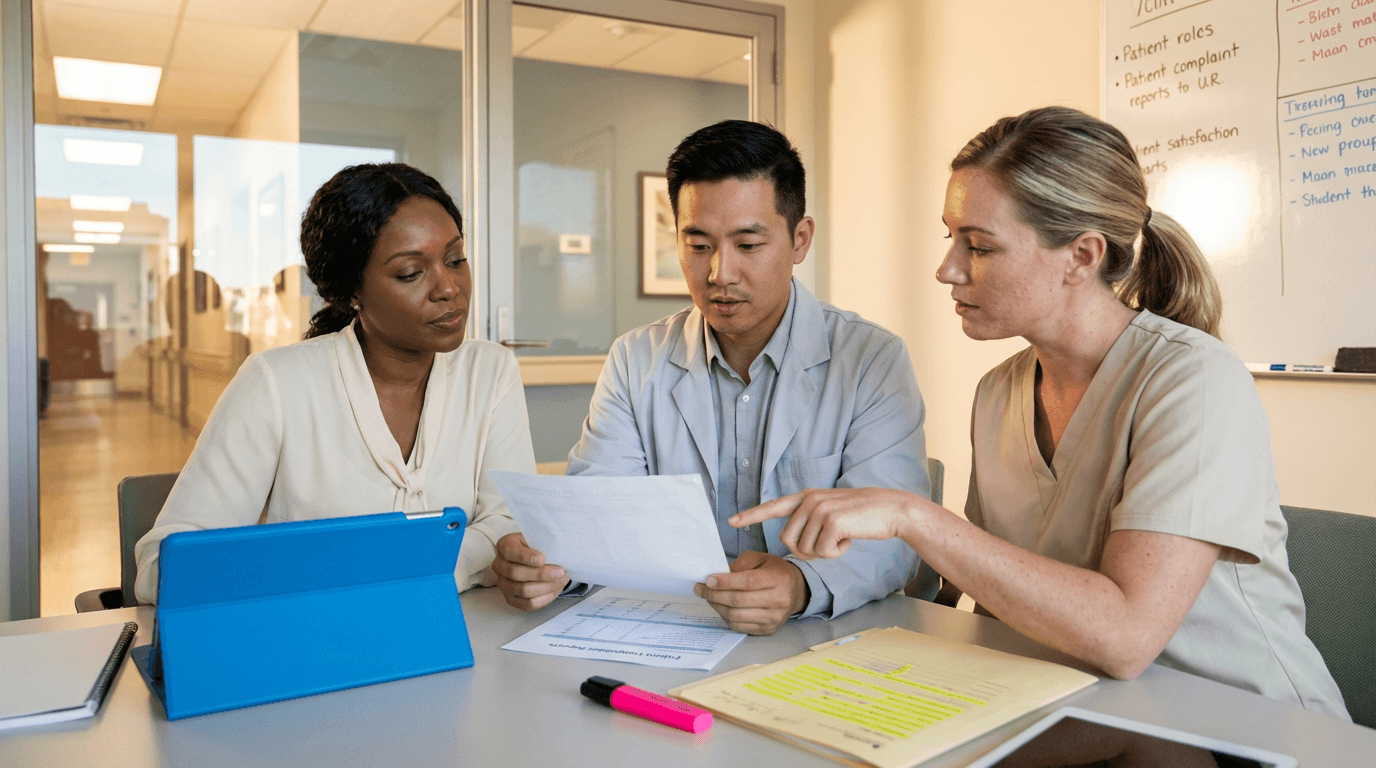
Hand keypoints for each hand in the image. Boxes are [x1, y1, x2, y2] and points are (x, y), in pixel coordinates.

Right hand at [492, 532, 569, 610]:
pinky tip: (555, 590)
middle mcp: (499, 565)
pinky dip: (544, 598)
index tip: (542, 559)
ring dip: (546, 587)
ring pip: (523, 590)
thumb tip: (557, 551)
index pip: (510, 551)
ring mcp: (503, 583)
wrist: (534, 558)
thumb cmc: (537, 547)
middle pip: (516, 573)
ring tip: (561, 581)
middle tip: (560, 572)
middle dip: (542, 574)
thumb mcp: (538, 537)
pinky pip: (527, 604)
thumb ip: (543, 542)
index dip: (526, 557)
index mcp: (505, 545)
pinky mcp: (511, 598)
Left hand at [693, 551, 808, 635]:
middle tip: (701, 589)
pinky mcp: (768, 630)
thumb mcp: (760, 558)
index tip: (708, 580)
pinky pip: (739, 626)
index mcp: (779, 579)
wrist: (796, 591)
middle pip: (739, 601)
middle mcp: (779, 600)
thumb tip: (717, 577)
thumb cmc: (775, 572)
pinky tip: (721, 607)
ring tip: (708, 597)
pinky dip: (725, 617)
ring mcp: (774, 618)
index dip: (725, 582)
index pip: (748, 582)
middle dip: (714, 595)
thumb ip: (740, 565)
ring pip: (736, 616)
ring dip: (717, 606)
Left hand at [728, 487, 921, 559]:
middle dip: (806, 551)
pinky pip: (822, 552)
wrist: (891, 510)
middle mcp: (809, 499)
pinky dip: (837, 553)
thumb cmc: (862, 517)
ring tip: (842, 536)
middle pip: (788, 541)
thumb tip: (793, 542)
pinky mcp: (831, 521)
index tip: (732, 521)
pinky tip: (850, 539)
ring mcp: (819, 509)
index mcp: (806, 497)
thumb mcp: (831, 513)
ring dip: (824, 552)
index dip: (752, 515)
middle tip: (829, 544)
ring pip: (805, 550)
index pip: (773, 507)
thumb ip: (810, 521)